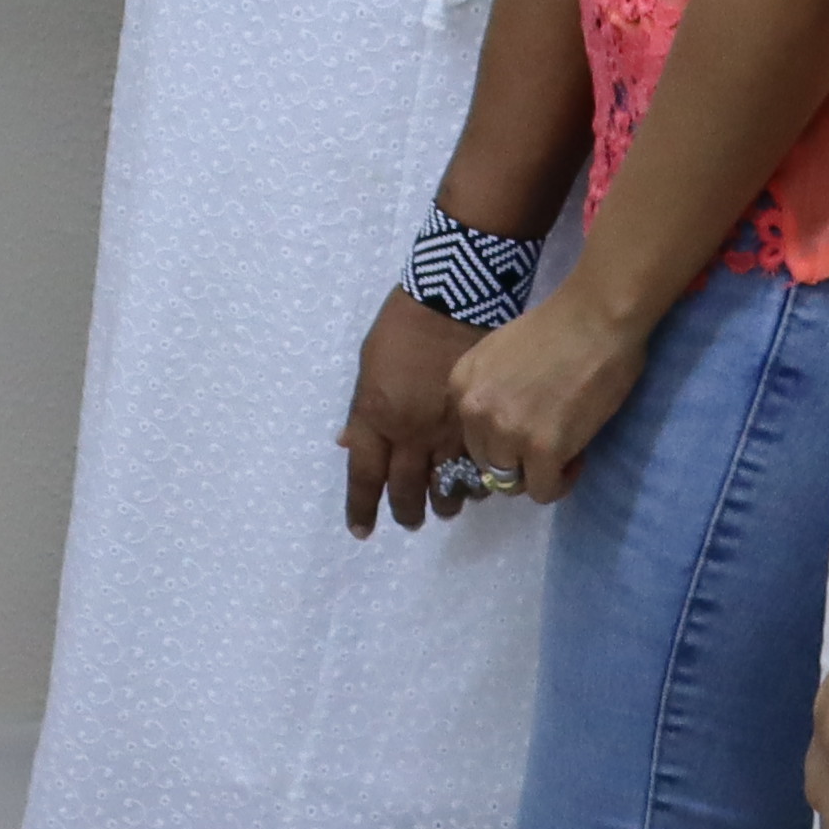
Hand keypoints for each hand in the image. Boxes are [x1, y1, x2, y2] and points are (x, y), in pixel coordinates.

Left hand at [338, 291, 475, 534]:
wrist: (456, 298)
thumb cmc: (403, 325)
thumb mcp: (368, 365)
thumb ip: (362, 410)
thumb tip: (348, 443)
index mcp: (374, 416)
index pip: (362, 476)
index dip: (361, 507)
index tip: (362, 531)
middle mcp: (408, 434)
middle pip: (405, 490)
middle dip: (406, 512)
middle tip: (410, 520)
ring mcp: (447, 433)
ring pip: (446, 487)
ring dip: (444, 502)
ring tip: (444, 506)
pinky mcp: (480, 426)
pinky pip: (477, 469)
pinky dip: (475, 482)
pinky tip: (476, 484)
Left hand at [444, 279, 656, 505]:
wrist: (596, 317)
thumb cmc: (557, 329)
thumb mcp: (499, 358)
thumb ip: (489, 393)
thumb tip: (499, 435)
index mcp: (461, 385)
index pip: (470, 439)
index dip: (501, 441)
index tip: (528, 429)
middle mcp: (474, 411)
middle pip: (488, 464)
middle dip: (517, 460)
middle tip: (549, 442)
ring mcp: (507, 432)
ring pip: (512, 484)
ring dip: (539, 473)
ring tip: (565, 450)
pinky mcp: (542, 450)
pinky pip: (544, 491)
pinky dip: (562, 482)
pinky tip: (577, 457)